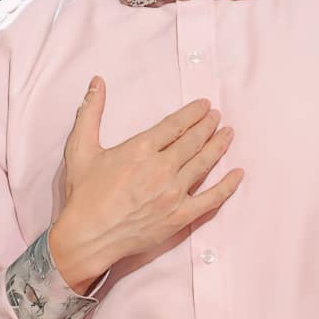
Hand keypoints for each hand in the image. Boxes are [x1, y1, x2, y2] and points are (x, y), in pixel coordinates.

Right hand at [49, 78, 242, 291]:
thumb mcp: (80, 148)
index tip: (204, 106)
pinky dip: (227, 186)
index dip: (193, 113)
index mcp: (140, 149)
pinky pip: (211, 199)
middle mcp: (161, 168)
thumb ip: (90, 112)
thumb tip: (97, 82)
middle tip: (217, 116)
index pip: (175, 125)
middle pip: (193, 141)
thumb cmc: (83, 195)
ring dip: (219, 146)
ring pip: (204, 164)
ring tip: (228, 134)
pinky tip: (238, 174)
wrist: (87, 237)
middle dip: (208, 125)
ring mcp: (174, 193)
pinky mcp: (179, 216)